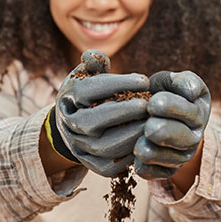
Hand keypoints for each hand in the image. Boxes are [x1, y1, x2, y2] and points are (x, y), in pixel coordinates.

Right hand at [49, 50, 149, 176]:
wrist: (75, 127)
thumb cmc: (89, 95)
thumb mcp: (87, 75)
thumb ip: (94, 63)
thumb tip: (94, 55)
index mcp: (67, 100)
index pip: (87, 91)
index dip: (117, 84)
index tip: (144, 80)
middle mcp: (71, 126)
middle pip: (93, 122)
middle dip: (124, 112)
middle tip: (149, 104)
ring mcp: (80, 148)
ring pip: (105, 147)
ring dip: (132, 134)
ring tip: (152, 122)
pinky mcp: (93, 166)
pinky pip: (112, 166)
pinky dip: (131, 155)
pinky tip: (147, 140)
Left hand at [133, 70, 210, 178]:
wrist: (154, 113)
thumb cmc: (164, 92)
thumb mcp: (173, 81)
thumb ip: (182, 81)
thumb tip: (190, 91)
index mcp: (198, 111)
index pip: (190, 112)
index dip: (172, 108)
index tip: (152, 103)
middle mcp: (194, 136)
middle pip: (184, 138)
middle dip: (166, 133)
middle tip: (149, 127)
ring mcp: (182, 154)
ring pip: (172, 159)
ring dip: (156, 154)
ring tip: (139, 147)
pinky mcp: (167, 169)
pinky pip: (159, 173)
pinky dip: (148, 169)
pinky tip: (135, 161)